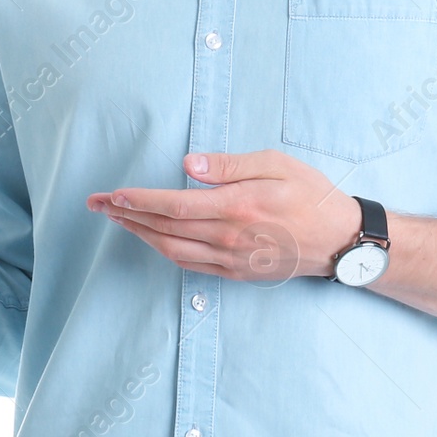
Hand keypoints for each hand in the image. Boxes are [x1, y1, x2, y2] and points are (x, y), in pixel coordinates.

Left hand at [85, 149, 361, 281]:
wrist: (341, 241)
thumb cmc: (311, 195)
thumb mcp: (277, 165)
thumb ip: (230, 165)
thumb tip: (189, 163)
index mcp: (237, 206)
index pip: (174, 204)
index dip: (139, 200)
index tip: (112, 193)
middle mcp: (229, 236)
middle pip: (164, 228)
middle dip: (125, 215)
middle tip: (95, 204)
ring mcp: (231, 259)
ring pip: (171, 249)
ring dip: (138, 234)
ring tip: (115, 219)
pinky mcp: (235, 272)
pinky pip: (190, 264)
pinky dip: (163, 251)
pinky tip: (150, 239)